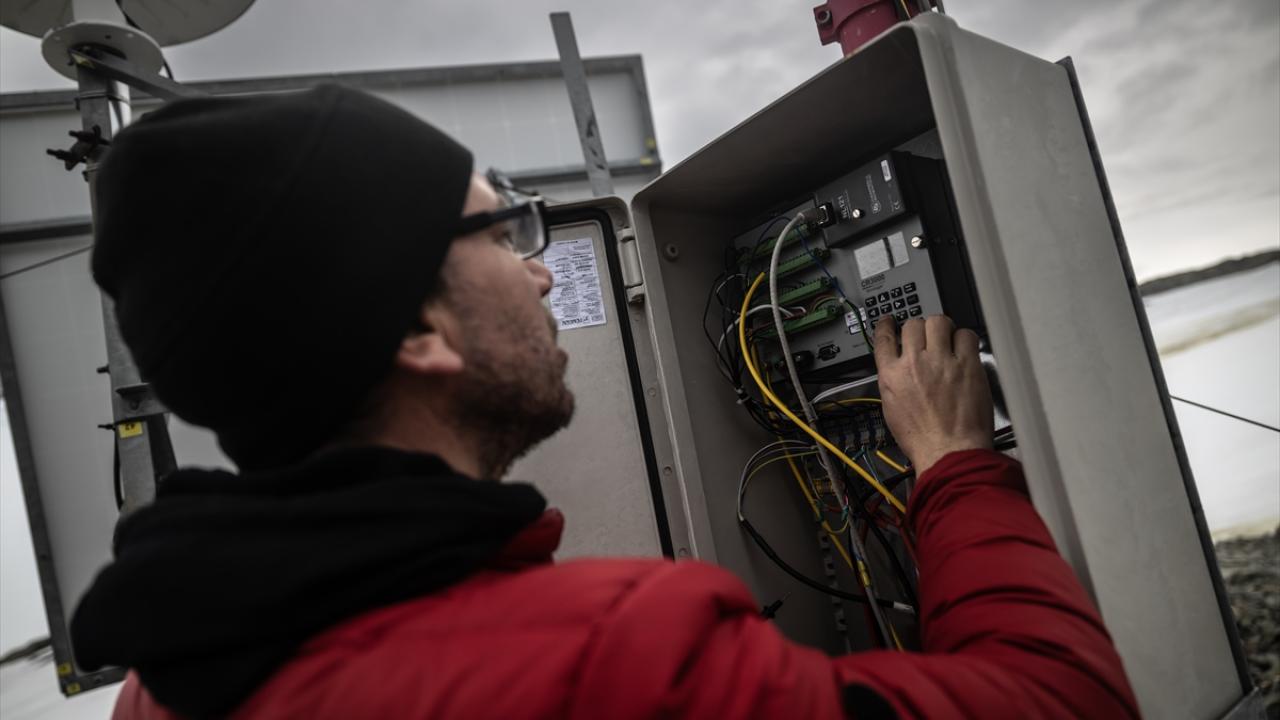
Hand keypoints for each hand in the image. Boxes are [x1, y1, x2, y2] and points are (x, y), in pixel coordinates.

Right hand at [874, 315, 992, 476]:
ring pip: (938, 321)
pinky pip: (966, 335)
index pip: (883, 337)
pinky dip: (965, 338)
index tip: (890, 321)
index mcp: (891, 375)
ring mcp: (942, 362)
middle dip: (920, 328)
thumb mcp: (892, 410)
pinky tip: (965, 349)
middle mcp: (914, 363)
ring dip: (942, 328)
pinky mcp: (967, 365)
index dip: (887, 324)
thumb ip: (893, 382)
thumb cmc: (923, 440)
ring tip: (948, 339)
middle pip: (913, 324)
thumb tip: (898, 368)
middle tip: (928, 336)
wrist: (948, 452)